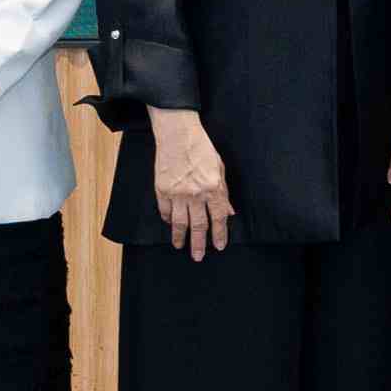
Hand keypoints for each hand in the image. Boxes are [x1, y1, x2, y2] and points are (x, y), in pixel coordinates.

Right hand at [152, 111, 235, 260]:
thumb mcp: (220, 167)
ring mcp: (177, 193)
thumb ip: (224, 192)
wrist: (177, 133)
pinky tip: (171, 225)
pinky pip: (165, 211)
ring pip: (180, 223)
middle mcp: (196, 193)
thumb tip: (229, 212)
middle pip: (199, 225)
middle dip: (200, 243)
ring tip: (180, 246)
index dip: (220, 234)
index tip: (220, 246)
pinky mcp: (162, 189)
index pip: (219, 218)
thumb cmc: (201, 147)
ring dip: (180, 237)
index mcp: (213, 187)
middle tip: (199, 257)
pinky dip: (168, 220)